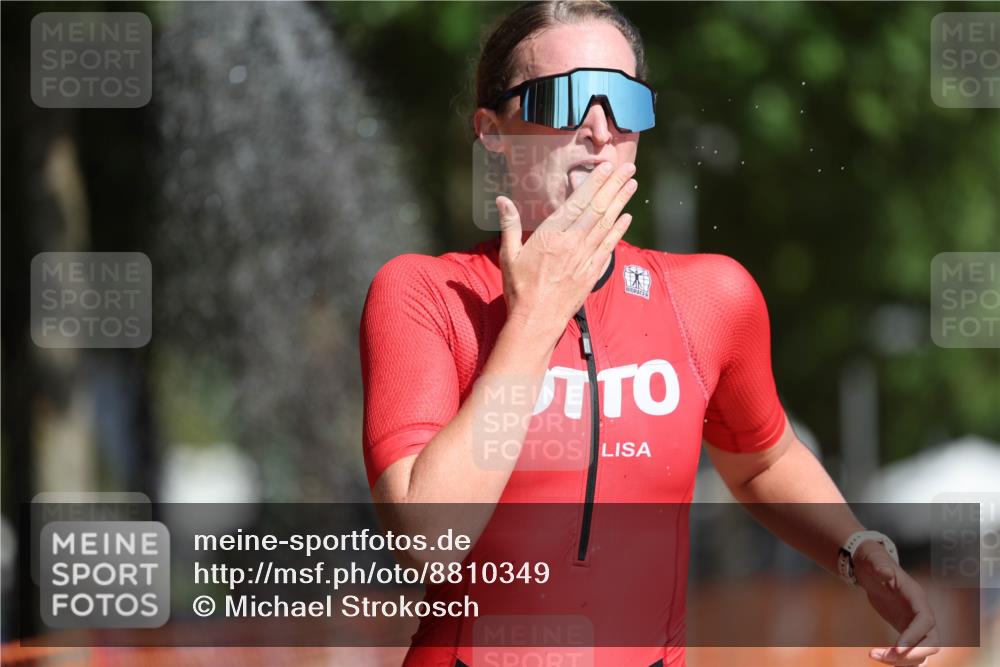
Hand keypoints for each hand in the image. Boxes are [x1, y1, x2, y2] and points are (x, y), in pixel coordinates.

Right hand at [496, 161, 636, 336]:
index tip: (606, 167)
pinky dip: (618, 231)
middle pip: (597, 209)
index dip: (594, 183)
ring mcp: (585, 259)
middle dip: (614, 186)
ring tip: (631, 185)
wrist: (535, 321)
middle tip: (628, 168)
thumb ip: (509, 225)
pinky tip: (626, 218)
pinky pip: (609, 247)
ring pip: (606, 224)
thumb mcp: (508, 255)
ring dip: (620, 203)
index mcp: (550, 236)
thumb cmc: (519, 289)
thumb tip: (502, 199)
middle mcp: (572, 244)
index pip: (577, 202)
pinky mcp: (592, 273)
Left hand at [853, 541, 939, 665]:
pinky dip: (899, 660)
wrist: (871, 568)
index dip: (915, 636)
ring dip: (903, 660)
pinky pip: (910, 652)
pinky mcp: (906, 632)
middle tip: (887, 656)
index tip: (897, 648)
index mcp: (916, 597)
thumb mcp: (874, 560)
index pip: (925, 621)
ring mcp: (915, 625)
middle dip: (912, 654)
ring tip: (876, 656)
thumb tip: (885, 573)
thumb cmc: (873, 562)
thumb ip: (880, 566)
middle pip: (931, 642)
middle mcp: (921, 614)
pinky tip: (881, 658)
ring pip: (921, 652)